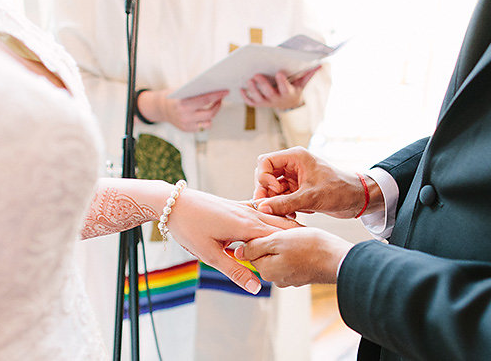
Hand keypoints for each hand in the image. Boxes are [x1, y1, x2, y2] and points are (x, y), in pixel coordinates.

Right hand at [138, 89, 227, 131]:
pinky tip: (204, 113)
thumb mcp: (183, 91)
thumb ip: (197, 92)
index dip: (218, 95)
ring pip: (208, 123)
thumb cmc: (174, 96)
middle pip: (210, 113)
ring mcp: (186, 125)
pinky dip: (204, 120)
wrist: (160, 107)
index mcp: (184, 104)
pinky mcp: (187, 130)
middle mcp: (185, 116)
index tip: (226, 92)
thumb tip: (215, 90)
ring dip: (212, 114)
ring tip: (214, 107)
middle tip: (221, 99)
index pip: (206, 100)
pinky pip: (202, 126)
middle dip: (218, 105)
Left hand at [166, 188, 301, 293]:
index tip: (313, 254)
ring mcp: (242, 208)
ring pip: (272, 217)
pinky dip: (272, 218)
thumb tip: (256, 288)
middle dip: (297, 235)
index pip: (278, 237)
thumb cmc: (190, 228)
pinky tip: (279, 222)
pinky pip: (261, 211)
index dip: (295, 245)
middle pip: (280, 225)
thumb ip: (236, 271)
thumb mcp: (210, 254)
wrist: (173, 202)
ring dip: (287, 226)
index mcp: (245, 225)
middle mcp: (248, 214)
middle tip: (317, 245)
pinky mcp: (236, 206)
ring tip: (305, 236)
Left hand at [234, 227, 352, 286]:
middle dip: (272, 240)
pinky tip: (305, 241)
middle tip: (285, 228)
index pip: (250, 250)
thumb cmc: (310, 248)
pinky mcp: (302, 275)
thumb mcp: (277, 241)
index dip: (257, 235)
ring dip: (285, 243)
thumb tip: (237, 252)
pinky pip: (293, 259)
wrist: (339, 260)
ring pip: (280, 255)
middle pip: (265, 253)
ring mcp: (290, 277)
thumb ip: (255, 247)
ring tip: (297, 234)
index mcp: (266, 269)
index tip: (268, 225)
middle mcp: (276, 277)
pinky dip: (296, 249)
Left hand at [240, 66, 321, 110]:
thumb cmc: (296, 88)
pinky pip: (252, 102)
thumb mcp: (303, 82)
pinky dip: (245, 97)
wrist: (290, 103)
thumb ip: (310, 73)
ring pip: (259, 98)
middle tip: (256, 74)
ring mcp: (268, 103)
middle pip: (269, 94)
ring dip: (253, 90)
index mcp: (288, 93)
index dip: (282, 82)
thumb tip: (321, 64)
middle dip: (263, 84)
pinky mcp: (260, 104)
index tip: (279, 72)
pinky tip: (241, 89)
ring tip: (248, 79)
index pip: (285, 88)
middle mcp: (277, 100)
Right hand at [254, 147, 367, 218]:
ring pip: (272, 189)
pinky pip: (281, 198)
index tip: (275, 190)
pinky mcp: (298, 190)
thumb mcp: (311, 197)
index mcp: (295, 157)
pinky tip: (294, 215)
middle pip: (265, 176)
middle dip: (267, 193)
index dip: (264, 177)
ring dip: (275, 202)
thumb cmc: (340, 190)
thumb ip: (285, 203)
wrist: (357, 199)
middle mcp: (293, 165)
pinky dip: (283, 207)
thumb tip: (262, 207)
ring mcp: (294, 178)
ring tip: (286, 214)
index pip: (265, 162)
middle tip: (273, 207)